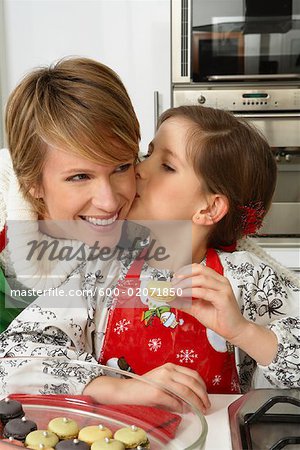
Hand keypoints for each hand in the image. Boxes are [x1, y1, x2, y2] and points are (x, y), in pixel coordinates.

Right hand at [83, 363, 209, 413]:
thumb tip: (191, 401)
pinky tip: (184, 411)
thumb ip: (177, 388)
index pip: (193, 375)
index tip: (205, 396)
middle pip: (193, 382)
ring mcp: (162, 380)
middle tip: (206, 405)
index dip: (202, 387)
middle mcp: (168, 371)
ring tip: (199, 410)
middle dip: (202, 396)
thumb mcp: (162, 383)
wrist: (126, 390)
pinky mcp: (157, 392)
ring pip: (187, 392)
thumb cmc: (143, 388)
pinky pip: (175, 401)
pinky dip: (182, 408)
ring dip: (196, 403)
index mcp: (170, 367)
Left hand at [172, 263, 247, 342]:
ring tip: (175, 290)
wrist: (234, 331)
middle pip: (200, 269)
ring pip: (201, 279)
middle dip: (184, 274)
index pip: (199, 268)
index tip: (174, 278)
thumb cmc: (219, 318)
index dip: (184, 271)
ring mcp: (223, 288)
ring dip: (185, 284)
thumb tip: (169, 298)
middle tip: (173, 282)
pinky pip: (203, 292)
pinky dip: (190, 292)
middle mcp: (221, 281)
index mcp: (216, 280)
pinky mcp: (223, 298)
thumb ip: (184, 302)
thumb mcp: (197, 308)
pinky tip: (182, 295)